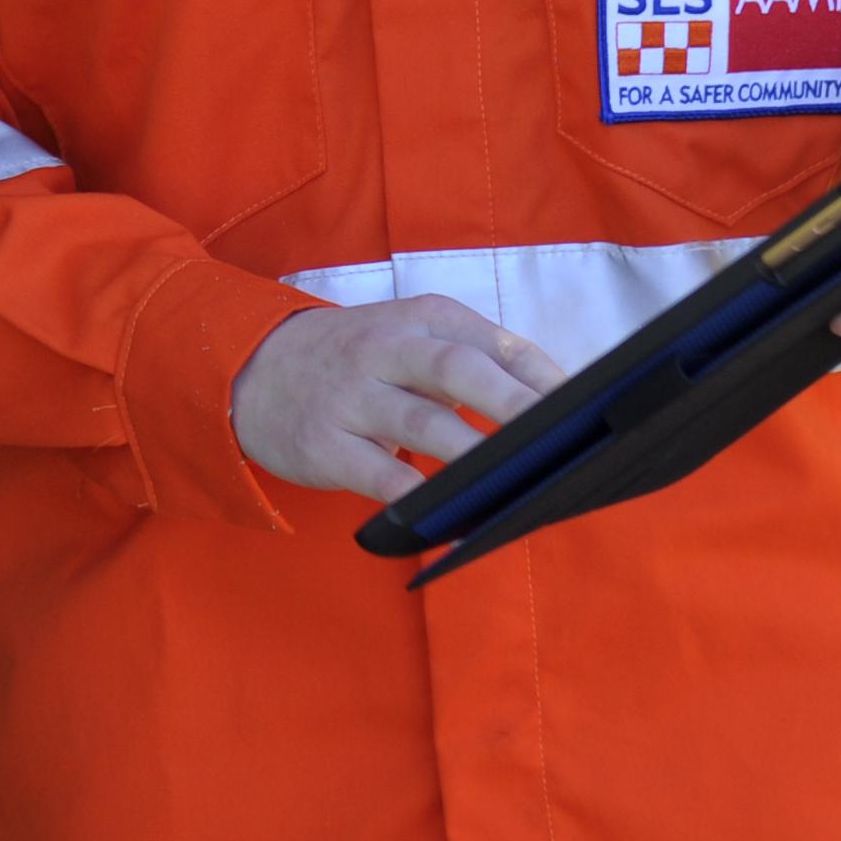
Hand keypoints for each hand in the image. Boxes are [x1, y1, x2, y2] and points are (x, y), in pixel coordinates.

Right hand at [230, 297, 563, 500]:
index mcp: (420, 319)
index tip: (588, 408)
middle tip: (561, 438)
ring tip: (517, 482)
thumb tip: (557, 403)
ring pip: (421, 423)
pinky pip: (379, 476)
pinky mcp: (326, 445)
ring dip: (473, 454)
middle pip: (457, 370)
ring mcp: (352, 397)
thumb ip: (474, 360)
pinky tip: (452, 520)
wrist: (251, 370)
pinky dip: (418, 501)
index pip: (493, 342)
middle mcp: (386, 350)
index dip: (542, 375)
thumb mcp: (409, 337)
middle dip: (513, 404)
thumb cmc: (356, 359)